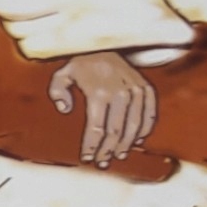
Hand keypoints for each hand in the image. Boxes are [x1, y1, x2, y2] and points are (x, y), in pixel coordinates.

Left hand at [46, 52, 158, 167]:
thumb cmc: (82, 63)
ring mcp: (136, 91)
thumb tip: (64, 109)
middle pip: (115, 132)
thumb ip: (57, 91)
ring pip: (134, 127)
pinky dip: (144, 130)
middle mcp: (120, 93)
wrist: (106, 43)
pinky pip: (149, 115)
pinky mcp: (146, 88)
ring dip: (126, 145)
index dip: (92, 147)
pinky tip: (136, 141)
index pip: (96, 129)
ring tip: (118, 156)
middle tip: (102, 163)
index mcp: (98, 93)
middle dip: (108, 151)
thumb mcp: (62, 74)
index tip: (86, 158)